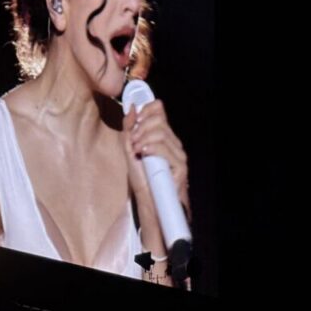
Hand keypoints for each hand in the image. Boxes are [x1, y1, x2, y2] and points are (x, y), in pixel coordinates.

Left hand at [123, 100, 190, 223]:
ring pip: (161, 132)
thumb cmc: (141, 178)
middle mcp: (173, 143)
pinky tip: (143, 153)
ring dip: (143, 138)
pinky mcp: (181, 167)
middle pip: (159, 120)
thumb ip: (129, 129)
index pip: (159, 111)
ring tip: (137, 150)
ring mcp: (179, 155)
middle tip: (133, 141)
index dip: (146, 110)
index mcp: (163, 137)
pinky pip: (166, 149)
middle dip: (141, 127)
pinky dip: (151, 147)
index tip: (135, 119)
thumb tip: (132, 107)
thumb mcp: (129, 149)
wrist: (149, 203)